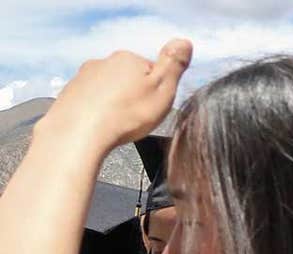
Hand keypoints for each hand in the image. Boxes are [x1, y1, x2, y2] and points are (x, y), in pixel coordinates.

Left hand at [36, 39, 191, 155]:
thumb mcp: (163, 89)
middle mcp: (103, 61)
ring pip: (107, 89)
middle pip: (127, 78)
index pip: (151, 70)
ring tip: (118, 124)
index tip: (155, 107)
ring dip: (114, 102)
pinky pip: (89, 100)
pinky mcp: (68, 93)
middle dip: (134, 94)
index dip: (157, 90)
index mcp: (128, 59)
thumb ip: (174, 64)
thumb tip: (184, 41)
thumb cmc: (126, 113)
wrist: (79, 133)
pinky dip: (96, 111)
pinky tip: (99, 126)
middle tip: (137, 118)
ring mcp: (82, 76)